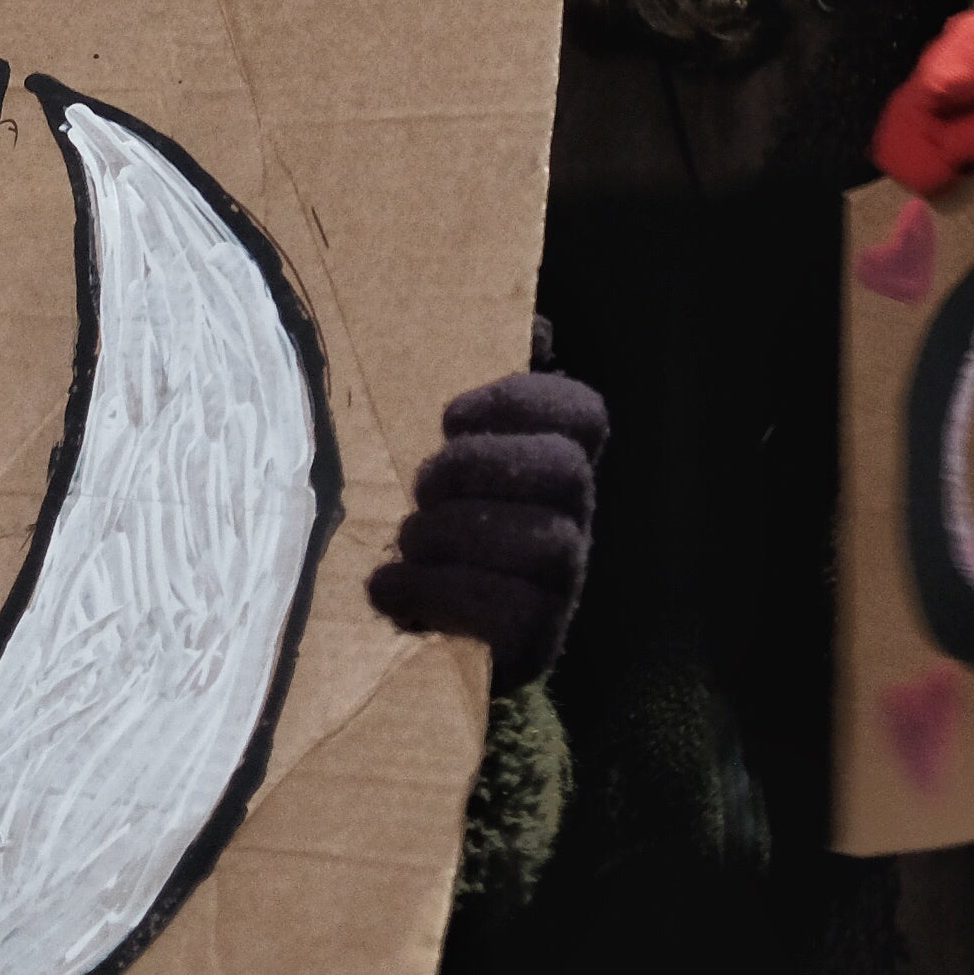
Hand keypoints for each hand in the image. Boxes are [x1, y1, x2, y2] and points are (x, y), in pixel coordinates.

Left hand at [366, 343, 604, 688]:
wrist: (413, 629)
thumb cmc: (425, 517)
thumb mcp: (441, 443)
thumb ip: (479, 375)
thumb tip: (537, 328)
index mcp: (553, 461)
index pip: (584, 414)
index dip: (522, 402)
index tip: (449, 416)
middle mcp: (573, 519)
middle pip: (565, 473)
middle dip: (478, 469)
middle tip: (422, 484)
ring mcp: (562, 586)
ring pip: (545, 547)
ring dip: (452, 536)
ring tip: (405, 539)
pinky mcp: (534, 645)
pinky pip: (513, 617)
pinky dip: (439, 596)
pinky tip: (388, 589)